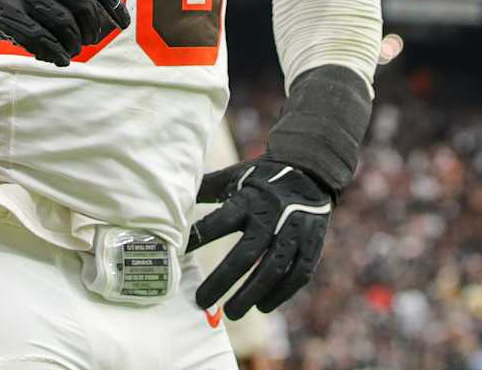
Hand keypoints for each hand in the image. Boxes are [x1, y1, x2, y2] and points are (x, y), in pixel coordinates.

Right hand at [0, 0, 129, 66]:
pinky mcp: (2, 10)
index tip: (121, 23)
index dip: (112, 4)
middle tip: (92, 40)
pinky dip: (53, 51)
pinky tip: (60, 58)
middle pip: (82, 4)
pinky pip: (37, 37)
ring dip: (74, 43)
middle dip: (93, 27)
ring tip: (74, 50)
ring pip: (62, 23)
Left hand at [186, 158, 332, 318]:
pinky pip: (299, 274)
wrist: (310, 170)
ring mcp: (295, 230)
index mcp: (250, 198)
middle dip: (224, 280)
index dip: (199, 237)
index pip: (221, 220)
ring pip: (274, 268)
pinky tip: (263, 307)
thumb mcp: (235, 176)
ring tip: (232, 313)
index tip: (178, 256)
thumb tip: (169, 196)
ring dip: (252, 293)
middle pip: (247, 253)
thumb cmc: (262, 178)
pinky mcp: (312, 243)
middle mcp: (273, 215)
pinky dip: (282, 293)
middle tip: (202, 301)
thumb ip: (206, 189)